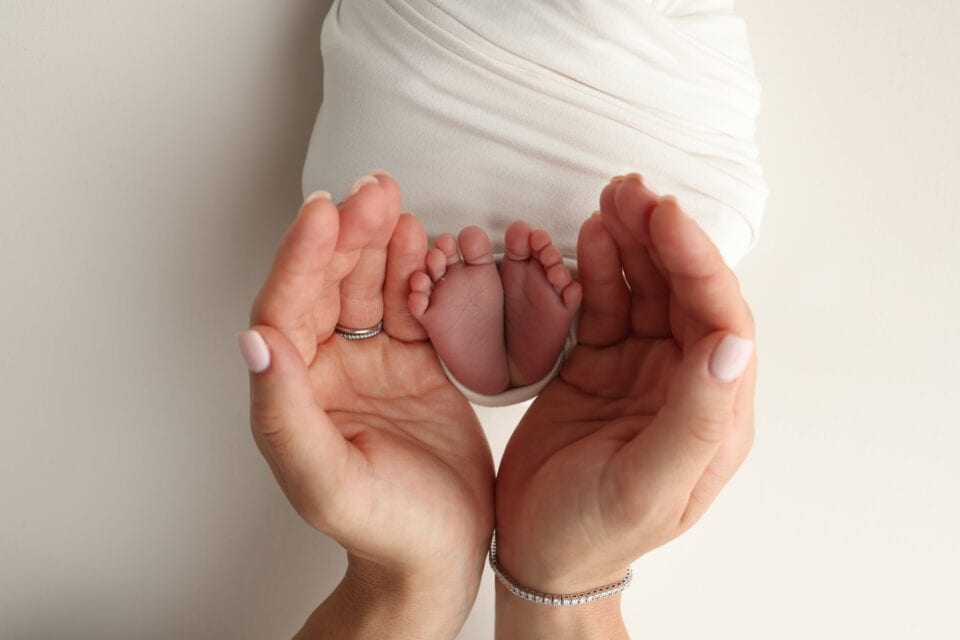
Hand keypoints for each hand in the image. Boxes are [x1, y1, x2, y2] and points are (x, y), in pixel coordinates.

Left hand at [238, 174, 493, 638]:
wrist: (442, 551)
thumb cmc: (384, 530)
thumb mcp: (328, 481)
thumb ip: (284, 414)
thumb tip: (253, 342)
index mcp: (293, 395)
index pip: (287, 309)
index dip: (302, 257)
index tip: (323, 211)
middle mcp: (326, 372)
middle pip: (328, 285)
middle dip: (347, 234)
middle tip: (372, 191)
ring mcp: (371, 365)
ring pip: (369, 287)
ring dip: (380, 242)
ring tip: (394, 202)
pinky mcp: (414, 365)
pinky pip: (411, 307)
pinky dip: (417, 273)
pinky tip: (423, 243)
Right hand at [494, 175, 755, 636]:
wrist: (539, 551)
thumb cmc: (595, 532)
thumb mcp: (647, 486)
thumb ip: (695, 418)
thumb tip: (733, 344)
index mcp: (714, 413)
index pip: (720, 319)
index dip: (697, 262)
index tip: (666, 217)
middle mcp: (684, 383)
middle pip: (684, 292)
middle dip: (662, 237)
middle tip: (631, 191)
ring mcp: (640, 370)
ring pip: (645, 290)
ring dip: (631, 243)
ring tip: (609, 201)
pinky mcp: (598, 365)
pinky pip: (603, 306)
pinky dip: (595, 270)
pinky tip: (587, 239)